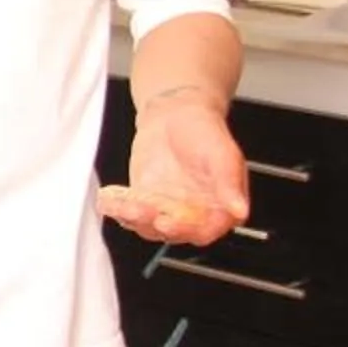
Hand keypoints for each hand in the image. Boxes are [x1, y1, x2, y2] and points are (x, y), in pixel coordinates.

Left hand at [107, 98, 248, 247]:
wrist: (175, 113)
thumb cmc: (204, 131)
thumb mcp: (222, 152)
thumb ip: (230, 182)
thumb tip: (239, 209)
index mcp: (220, 208)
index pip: (207, 230)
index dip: (189, 230)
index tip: (171, 222)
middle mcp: (193, 214)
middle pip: (175, 232)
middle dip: (157, 225)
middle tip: (145, 212)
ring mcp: (166, 209)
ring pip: (148, 226)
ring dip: (134, 218)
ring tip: (124, 205)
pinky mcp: (143, 202)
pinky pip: (129, 212)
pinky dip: (116, 208)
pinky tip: (108, 200)